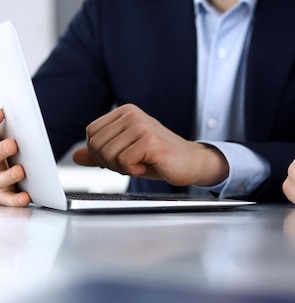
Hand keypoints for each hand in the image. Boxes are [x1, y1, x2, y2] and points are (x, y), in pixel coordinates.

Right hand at [0, 109, 29, 206]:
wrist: (3, 183)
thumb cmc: (6, 159)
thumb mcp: (5, 144)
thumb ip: (7, 131)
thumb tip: (12, 110)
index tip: (4, 112)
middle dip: (1, 150)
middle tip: (13, 144)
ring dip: (10, 175)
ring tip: (20, 171)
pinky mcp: (3, 198)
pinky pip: (9, 200)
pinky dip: (17, 199)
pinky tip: (25, 197)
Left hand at [72, 104, 228, 186]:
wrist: (191, 163)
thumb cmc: (160, 158)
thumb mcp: (125, 154)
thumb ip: (100, 153)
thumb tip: (75, 156)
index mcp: (125, 112)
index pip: (91, 133)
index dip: (99, 153)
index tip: (120, 159)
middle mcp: (132, 114)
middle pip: (95, 144)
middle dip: (109, 162)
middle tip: (131, 163)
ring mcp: (141, 126)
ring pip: (107, 154)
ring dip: (122, 168)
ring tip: (141, 164)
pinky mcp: (149, 141)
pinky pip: (123, 162)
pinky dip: (133, 171)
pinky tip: (148, 165)